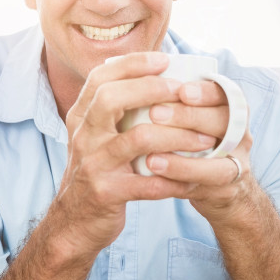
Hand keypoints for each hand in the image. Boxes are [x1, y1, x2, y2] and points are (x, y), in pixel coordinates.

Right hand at [52, 52, 218, 255]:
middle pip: (111, 98)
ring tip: (205, 139)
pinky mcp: (106, 193)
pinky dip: (175, 181)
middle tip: (183, 92)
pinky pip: (148, 184)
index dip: (132, 64)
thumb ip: (113, 109)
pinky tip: (194, 181)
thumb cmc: (97, 170)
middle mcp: (83, 136)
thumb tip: (153, 75)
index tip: (164, 59)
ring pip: (137, 139)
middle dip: (151, 89)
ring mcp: (93, 164)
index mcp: (81, 117)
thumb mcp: (94, 136)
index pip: (100, 77)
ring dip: (177, 136)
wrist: (74, 221)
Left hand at [144, 79, 253, 221]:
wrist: (216, 185)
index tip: (181, 89)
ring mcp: (236, 162)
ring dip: (183, 156)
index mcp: (230, 108)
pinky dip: (181, 177)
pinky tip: (155, 172)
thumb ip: (169, 95)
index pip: (225, 93)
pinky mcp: (226, 188)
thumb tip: (135, 65)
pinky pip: (207, 184)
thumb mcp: (187, 115)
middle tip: (155, 113)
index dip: (205, 91)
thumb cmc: (192, 140)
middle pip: (224, 120)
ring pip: (219, 158)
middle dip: (189, 116)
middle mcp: (239, 133)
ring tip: (151, 155)